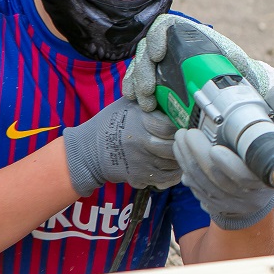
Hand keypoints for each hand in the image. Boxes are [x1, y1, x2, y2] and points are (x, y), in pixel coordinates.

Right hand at [62, 97, 180, 195]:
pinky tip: (173, 166)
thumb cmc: (110, 123)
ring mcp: (141, 161)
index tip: (182, 127)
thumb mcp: (127, 105)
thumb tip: (172, 96)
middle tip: (185, 142)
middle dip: (181, 145)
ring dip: (179, 159)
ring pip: (173, 164)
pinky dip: (173, 173)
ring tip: (181, 153)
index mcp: (139, 120)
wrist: (88, 151)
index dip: (179, 128)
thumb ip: (149, 101)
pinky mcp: (139, 176)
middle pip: (173, 147)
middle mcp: (141, 141)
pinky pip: (166, 177)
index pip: (170, 127)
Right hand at [122, 14, 273, 139]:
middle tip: (147, 93)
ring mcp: (168, 65)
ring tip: (142, 102)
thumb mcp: (250, 76)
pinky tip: (135, 100)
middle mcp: (179, 49)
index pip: (168, 27)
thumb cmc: (247, 83)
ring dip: (137, 81)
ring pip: (143, 64)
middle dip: (144, 69)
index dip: (158, 37)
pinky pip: (141, 79)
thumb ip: (255, 75)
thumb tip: (268, 86)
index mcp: (197, 41)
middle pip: (150, 48)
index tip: (158, 55)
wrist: (242, 98)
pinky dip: (135, 87)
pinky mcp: (162, 82)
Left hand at [173, 128, 273, 229]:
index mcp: (264, 180)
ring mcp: (230, 204)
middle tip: (187, 133)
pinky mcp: (216, 208)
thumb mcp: (265, 153)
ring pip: (202, 183)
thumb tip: (224, 123)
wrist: (257, 198)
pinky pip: (196, 190)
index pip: (244, 176)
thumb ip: (251, 140)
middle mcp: (248, 197)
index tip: (214, 149)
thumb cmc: (259, 166)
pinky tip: (182, 157)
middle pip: (216, 177)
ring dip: (186, 160)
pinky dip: (187, 172)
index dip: (228, 164)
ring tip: (179, 140)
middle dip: (196, 152)